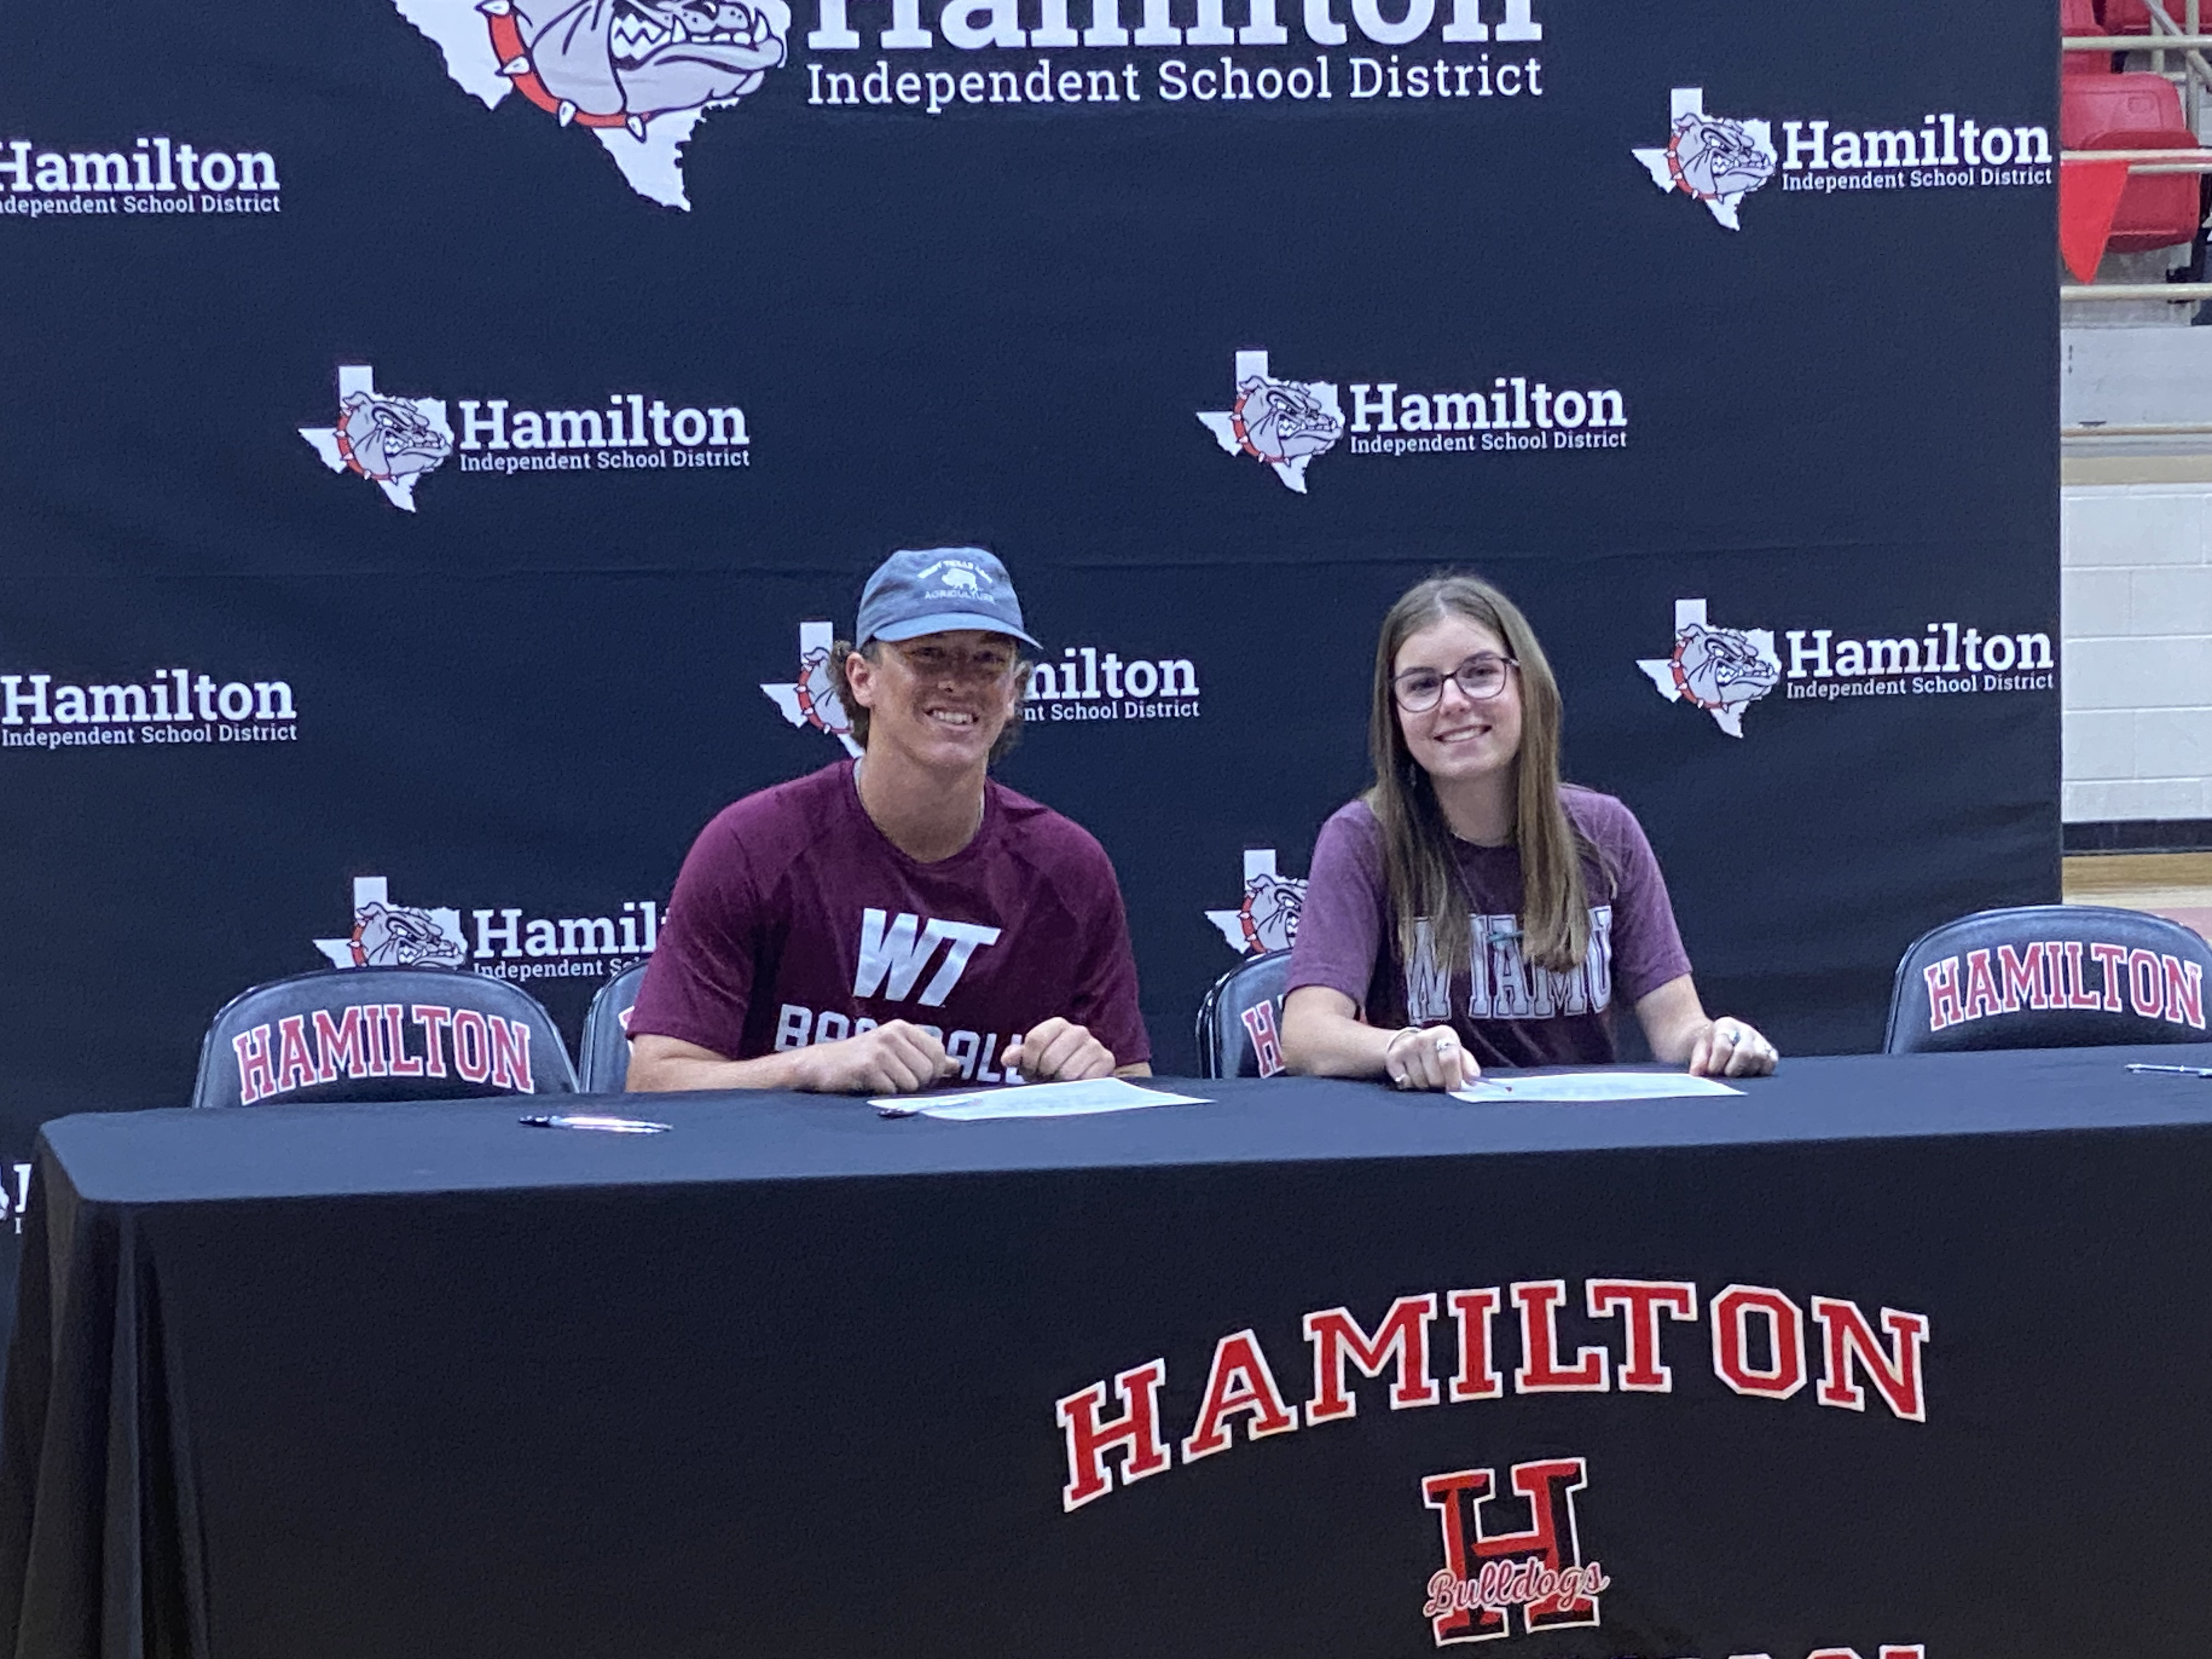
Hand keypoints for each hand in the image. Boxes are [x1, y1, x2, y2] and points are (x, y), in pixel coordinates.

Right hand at [792, 1021, 957, 1093]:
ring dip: (898, 1091)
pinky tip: (869, 1087)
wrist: (819, 1066)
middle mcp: (892, 1034)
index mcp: (903, 1028)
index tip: (912, 1075)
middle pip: (928, 1072)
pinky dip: (882, 1095)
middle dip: (915, 1084)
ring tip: (880, 1082)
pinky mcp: (867, 1067)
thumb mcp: (895, 1053)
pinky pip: (892, 1091)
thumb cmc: (860, 1062)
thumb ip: (926, 1058)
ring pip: (912, 1084)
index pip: (939, 1054)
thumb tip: (956, 1065)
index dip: (932, 1072)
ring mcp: (879, 1050)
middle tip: (893, 1081)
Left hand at [1003, 1017, 1114, 1082]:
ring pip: (1067, 1072)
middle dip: (1044, 1074)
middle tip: (1047, 1078)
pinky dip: (1076, 1088)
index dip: (1028, 1061)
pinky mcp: (1107, 1061)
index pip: (1035, 1040)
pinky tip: (1075, 1085)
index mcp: (1058, 1025)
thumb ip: (1018, 1056)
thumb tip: (1007, 1059)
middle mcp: (1079, 1031)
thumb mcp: (1031, 1060)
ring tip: (1060, 1082)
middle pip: (1050, 1059)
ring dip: (1060, 1084)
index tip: (1031, 1070)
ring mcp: (1094, 1046)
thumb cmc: (1051, 1067)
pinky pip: (1085, 1080)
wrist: (1081, 1078)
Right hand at [1382, 1025, 1475, 1090]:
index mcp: (1445, 1034)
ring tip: (1425, 1076)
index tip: (1455, 1087)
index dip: (1454, 1079)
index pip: (1450, 1060)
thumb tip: (1473, 1080)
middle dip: (1440, 1084)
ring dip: (1425, 1085)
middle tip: (1438, 1080)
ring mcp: (1407, 1047)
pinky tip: (1412, 1076)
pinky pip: (1405, 1083)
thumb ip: (1468, 1066)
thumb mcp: (1457, 1052)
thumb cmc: (1438, 1051)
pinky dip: (1410, 1084)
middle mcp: (1424, 1037)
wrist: (1407, 1042)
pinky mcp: (1392, 1058)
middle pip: (1436, 1077)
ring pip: (1421, 1083)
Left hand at [1688, 1016, 1776, 1077]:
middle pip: (1745, 1053)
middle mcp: (1745, 1030)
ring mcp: (1759, 1039)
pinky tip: (1750, 1073)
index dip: (1716, 1064)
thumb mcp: (1698, 1049)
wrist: (1719, 1041)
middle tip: (1726, 1075)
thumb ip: (1698, 1060)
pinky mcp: (1769, 1049)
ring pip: (1760, 1058)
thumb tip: (1697, 1072)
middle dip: (1733, 1069)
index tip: (1711, 1072)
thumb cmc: (1709, 1046)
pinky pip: (1771, 1062)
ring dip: (1747, 1071)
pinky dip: (1763, 1070)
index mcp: (1725, 1025)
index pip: (1724, 1047)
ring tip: (1736, 1074)